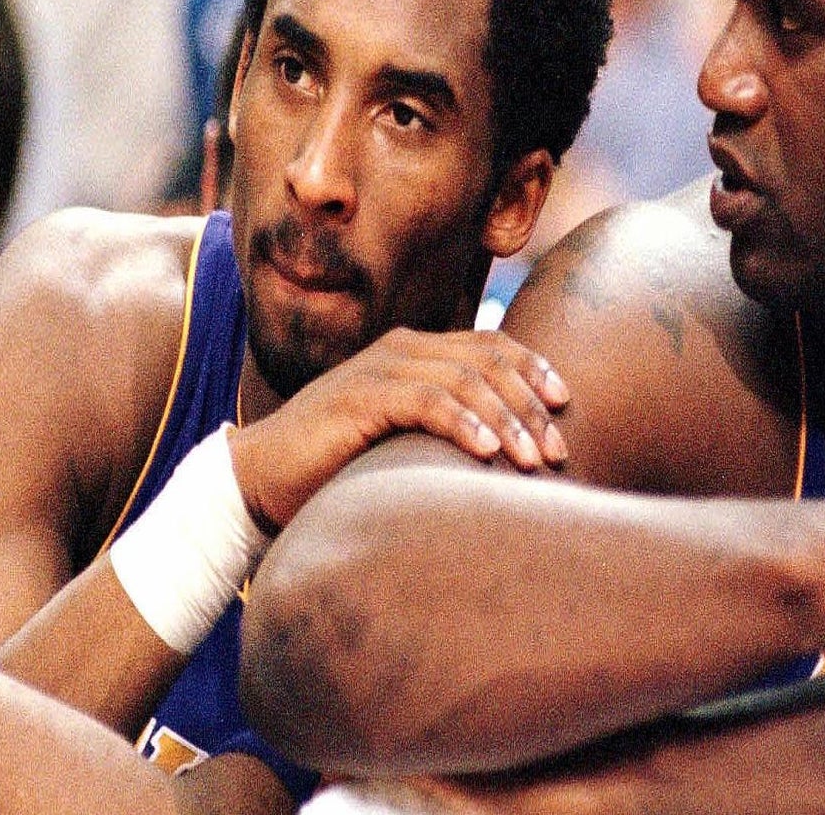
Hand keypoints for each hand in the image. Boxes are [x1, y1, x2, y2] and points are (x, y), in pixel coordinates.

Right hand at [230, 327, 569, 530]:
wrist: (259, 478)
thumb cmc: (340, 464)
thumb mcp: (405, 437)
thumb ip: (446, 426)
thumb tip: (511, 450)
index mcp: (417, 350)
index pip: (491, 345)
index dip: (533, 369)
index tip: (565, 405)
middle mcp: (403, 348)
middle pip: (487, 360)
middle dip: (530, 403)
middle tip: (558, 448)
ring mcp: (380, 368)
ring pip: (464, 380)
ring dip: (506, 420)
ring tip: (532, 459)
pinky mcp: (359, 397)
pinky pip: (425, 401)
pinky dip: (462, 423)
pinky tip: (487, 452)